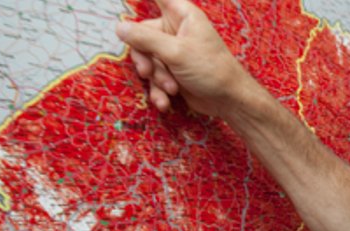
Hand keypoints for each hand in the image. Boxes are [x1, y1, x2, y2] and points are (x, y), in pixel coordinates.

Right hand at [115, 0, 250, 116]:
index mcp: (182, 15)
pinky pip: (155, 77)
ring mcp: (173, 52)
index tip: (128, 0)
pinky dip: (159, 90)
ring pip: (148, 60)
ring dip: (156, 78)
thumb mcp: (175, 52)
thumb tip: (119, 27)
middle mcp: (176, 30)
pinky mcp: (173, 72)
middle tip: (147, 72)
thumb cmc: (211, 70)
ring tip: (171, 89)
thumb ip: (145, 39)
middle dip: (146, 58)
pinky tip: (166, 102)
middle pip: (142, 35)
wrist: (229, 101)